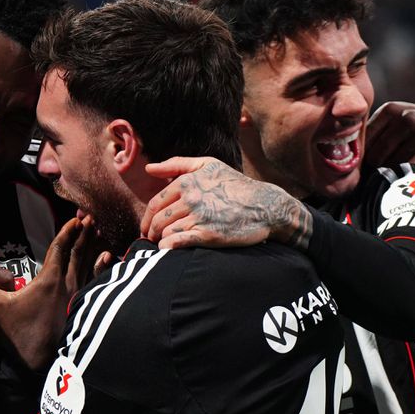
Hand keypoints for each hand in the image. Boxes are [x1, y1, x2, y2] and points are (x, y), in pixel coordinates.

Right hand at [0, 217, 98, 370]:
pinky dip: (102, 267)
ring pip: (88, 265)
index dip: (67, 232)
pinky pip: (95, 281)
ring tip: (97, 230)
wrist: (42, 365)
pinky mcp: (83, 309)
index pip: (60, 249)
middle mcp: (69, 286)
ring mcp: (79, 298)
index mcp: (49, 281)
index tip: (75, 218)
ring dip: (92, 246)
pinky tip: (108, 258)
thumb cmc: (18, 336)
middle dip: (83, 233)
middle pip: (78, 253)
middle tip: (89, 216)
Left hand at [141, 156, 312, 249]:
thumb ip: (177, 164)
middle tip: (153, 239)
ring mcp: (199, 217)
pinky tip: (170, 249)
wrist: (266, 206)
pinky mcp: (207, 235)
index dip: (148, 218)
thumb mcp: (209, 165)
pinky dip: (167, 247)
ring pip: (165, 231)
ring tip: (162, 245)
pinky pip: (176, 242)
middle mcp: (191, 198)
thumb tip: (149, 168)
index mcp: (187, 182)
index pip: (155, 203)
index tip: (149, 227)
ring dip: (160, 240)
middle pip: (158, 219)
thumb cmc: (236, 185)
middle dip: (151, 231)